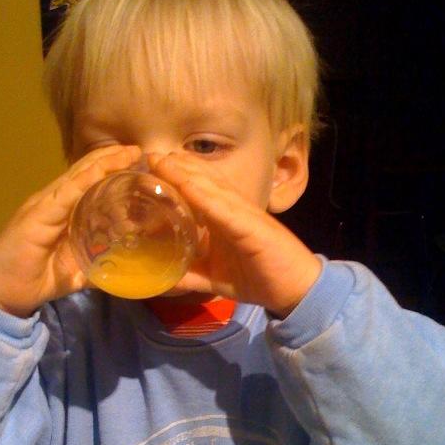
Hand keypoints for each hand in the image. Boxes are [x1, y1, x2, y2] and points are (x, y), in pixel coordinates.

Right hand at [0, 145, 141, 316]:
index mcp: (61, 211)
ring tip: (127, 153)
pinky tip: (101, 171)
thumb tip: (121, 270)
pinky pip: (65, 194)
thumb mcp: (76, 273)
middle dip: (112, 158)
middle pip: (85, 171)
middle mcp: (53, 202)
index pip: (88, 181)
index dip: (110, 168)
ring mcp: (43, 205)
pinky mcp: (37, 215)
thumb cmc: (36, 281)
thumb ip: (96, 267)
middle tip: (138, 150)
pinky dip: (84, 181)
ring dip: (103, 163)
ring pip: (77, 177)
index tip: (137, 161)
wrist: (2, 294)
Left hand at [146, 152, 321, 317]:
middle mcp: (233, 209)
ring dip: (186, 174)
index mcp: (225, 217)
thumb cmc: (258, 278)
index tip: (151, 165)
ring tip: (163, 161)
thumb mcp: (215, 279)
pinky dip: (206, 197)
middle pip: (203, 180)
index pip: (199, 188)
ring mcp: (244, 215)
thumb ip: (192, 275)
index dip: (177, 174)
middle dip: (177, 167)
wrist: (295, 289)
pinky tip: (188, 186)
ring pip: (212, 189)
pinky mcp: (252, 227)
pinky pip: (225, 209)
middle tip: (149, 154)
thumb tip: (166, 279)